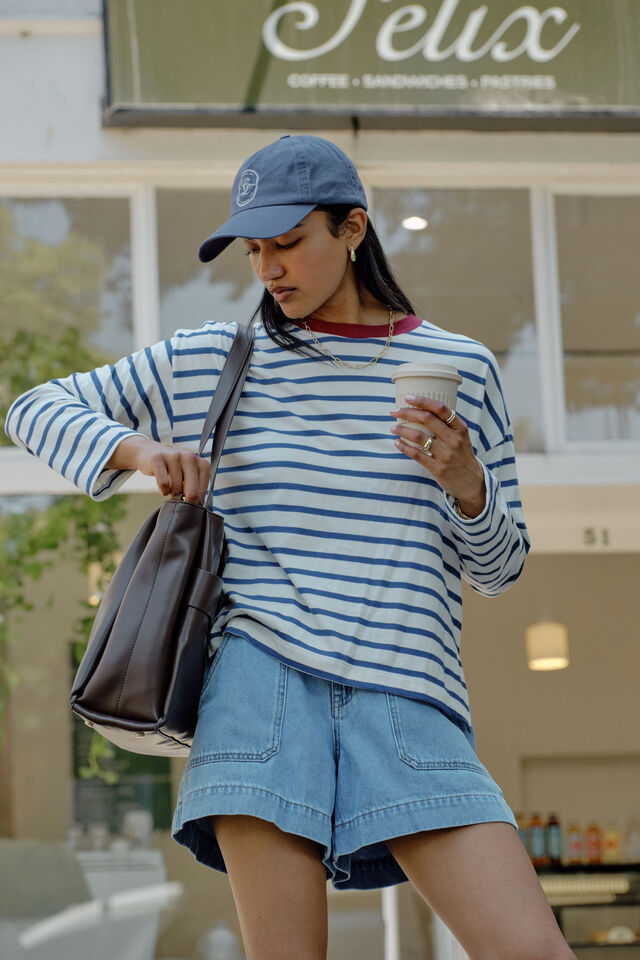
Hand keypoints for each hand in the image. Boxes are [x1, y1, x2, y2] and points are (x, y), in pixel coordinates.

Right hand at [106, 435, 209, 504]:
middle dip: (187, 502)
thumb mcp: (186, 475)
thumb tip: (197, 507)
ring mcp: (174, 456)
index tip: (192, 504)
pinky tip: (163, 489)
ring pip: (176, 487)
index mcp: (200, 462)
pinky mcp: (158, 459)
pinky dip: (163, 490)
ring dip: (172, 495)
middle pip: (192, 491)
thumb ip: (194, 487)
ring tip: (171, 491)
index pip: (203, 489)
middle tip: (181, 505)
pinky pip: (163, 483)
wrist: (149, 452)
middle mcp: (189, 457)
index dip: (197, 500)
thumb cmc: (172, 468)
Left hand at [389, 396, 485, 516]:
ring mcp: (446, 454)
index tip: (408, 398)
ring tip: (393, 428)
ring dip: (402, 430)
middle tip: (394, 412)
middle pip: (427, 419)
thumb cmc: (461, 456)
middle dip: (407, 413)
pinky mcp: (438, 468)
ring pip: (419, 436)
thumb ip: (446, 426)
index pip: (441, 409)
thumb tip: (421, 411)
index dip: (423, 401)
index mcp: (460, 428)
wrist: (472, 482)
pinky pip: (416, 454)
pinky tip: (397, 443)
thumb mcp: (461, 437)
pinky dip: (404, 447)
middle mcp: (454, 439)